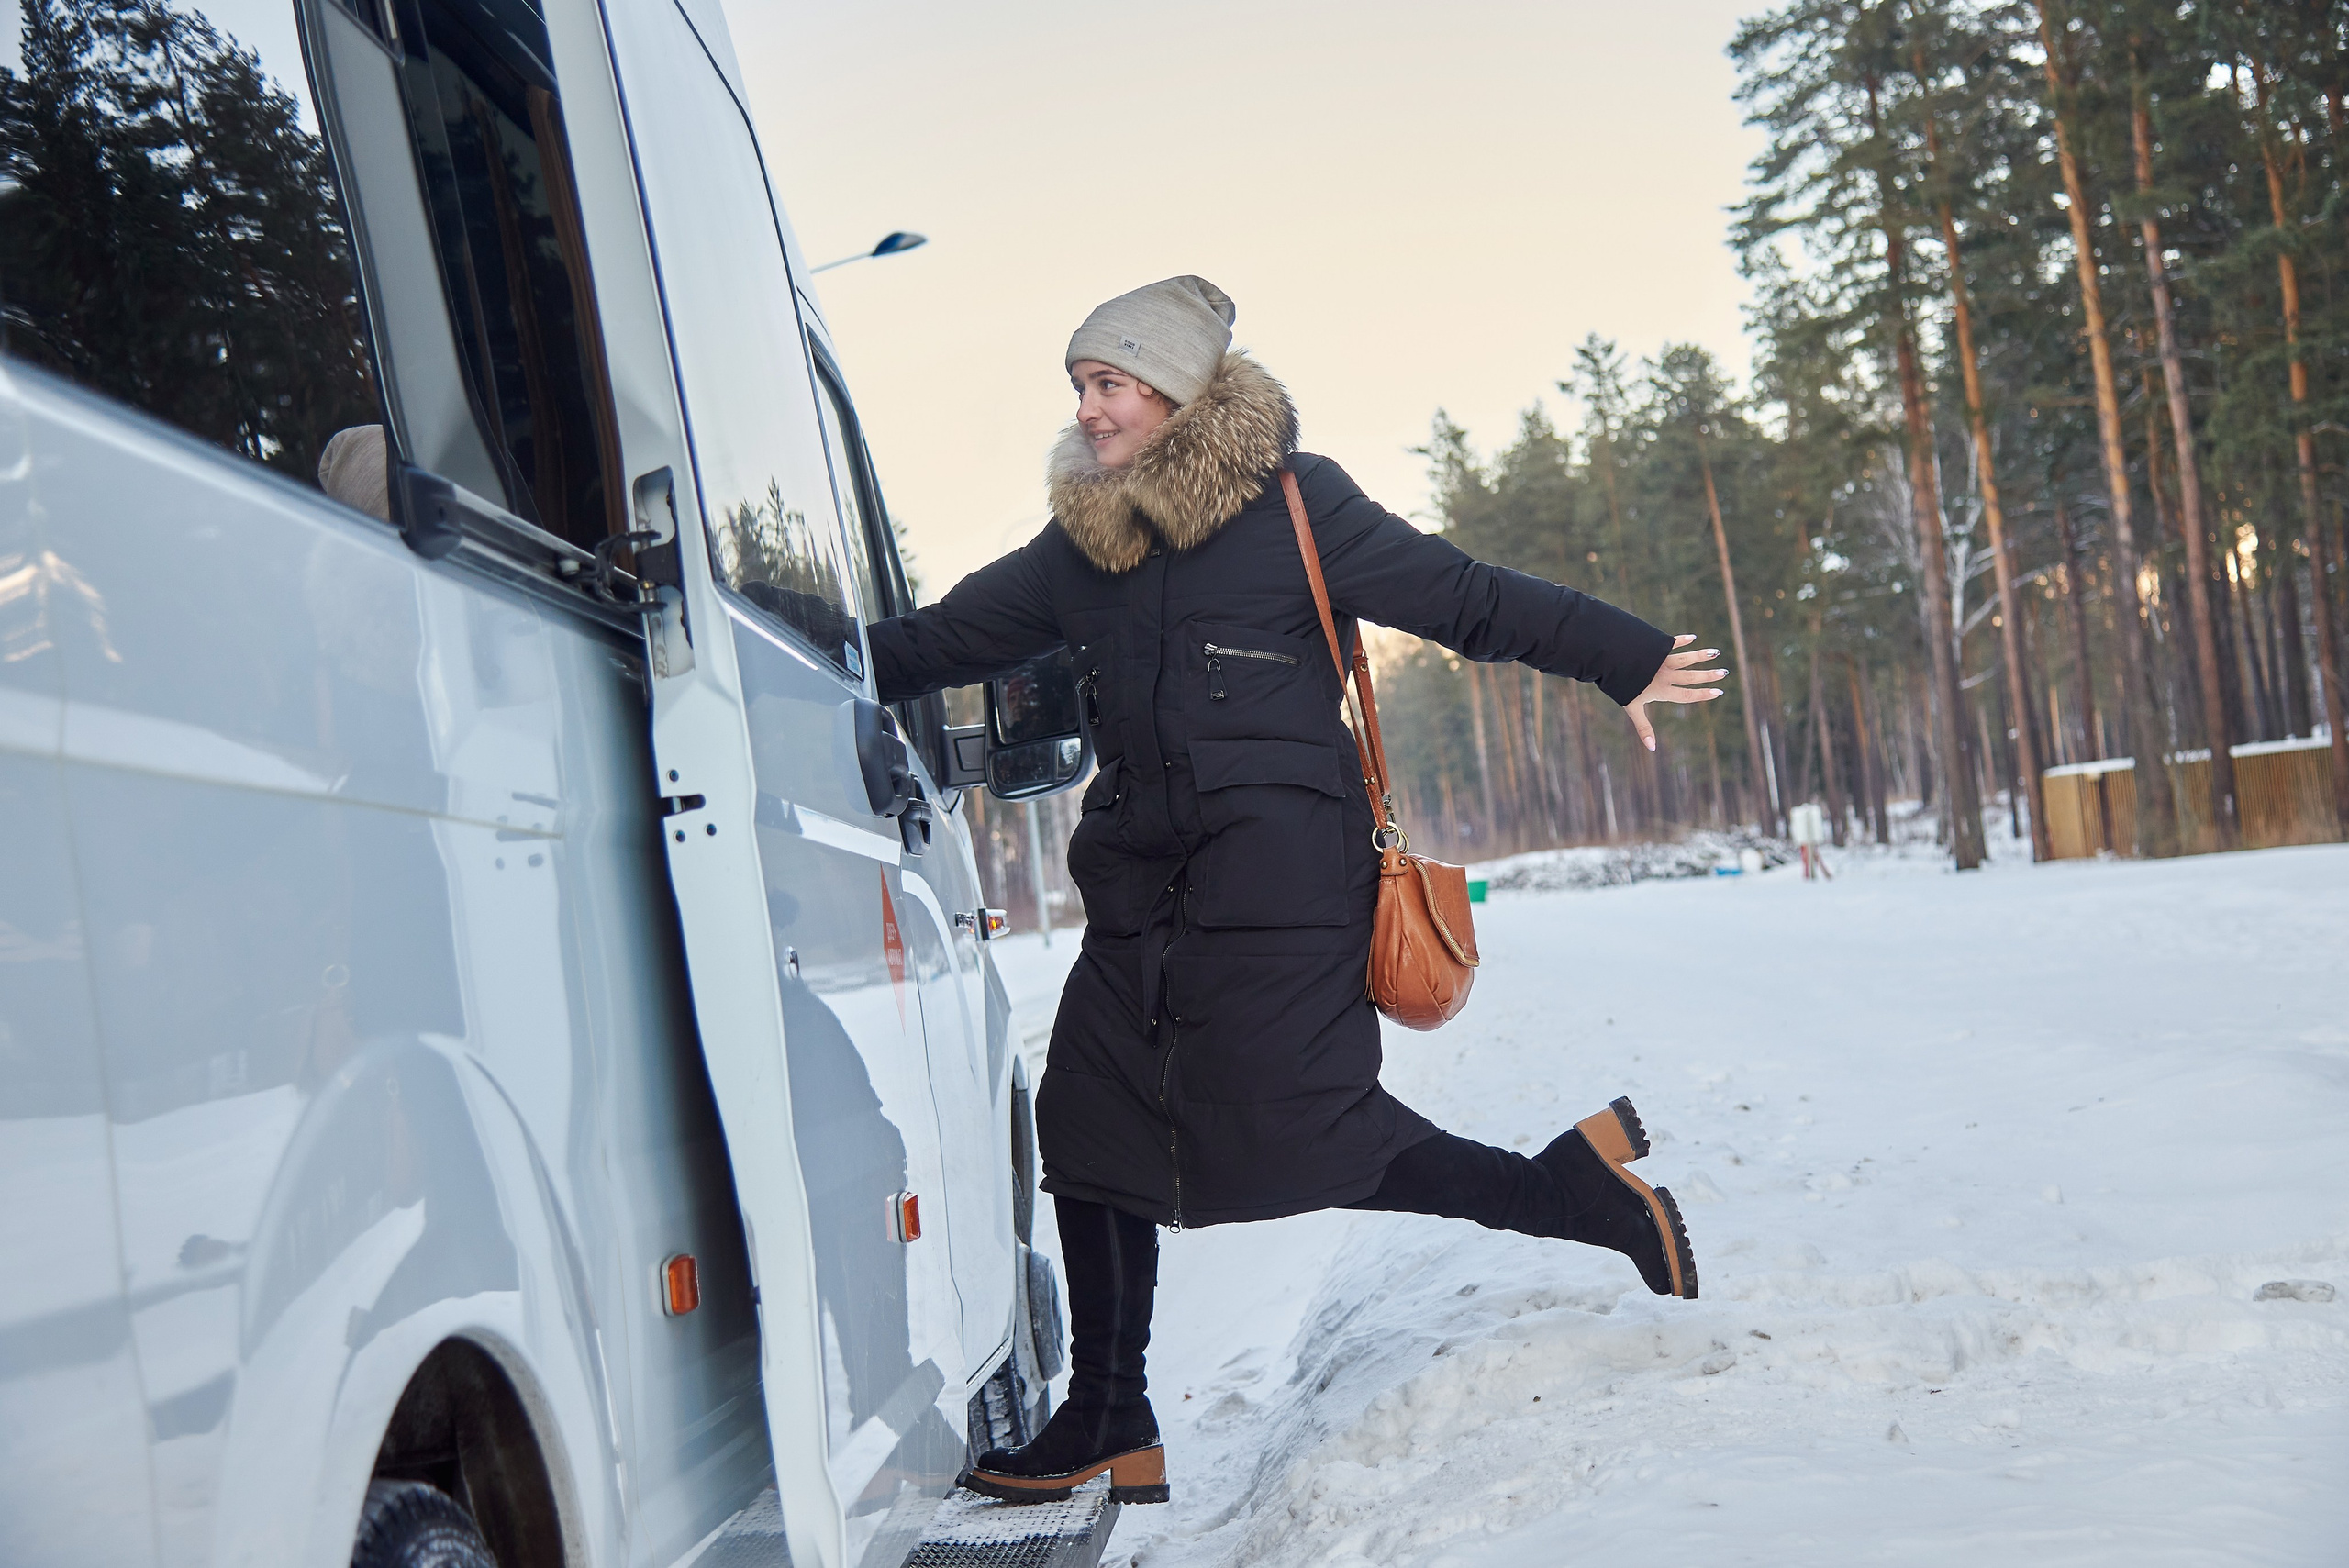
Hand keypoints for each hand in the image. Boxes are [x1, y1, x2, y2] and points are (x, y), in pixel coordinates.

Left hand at [1626, 634, 1724, 751]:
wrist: (1609, 662)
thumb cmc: (1619, 687)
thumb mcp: (1631, 708)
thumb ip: (1643, 728)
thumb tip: (1652, 749)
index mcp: (1661, 690)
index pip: (1687, 694)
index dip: (1703, 694)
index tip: (1719, 692)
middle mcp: (1664, 675)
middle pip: (1691, 676)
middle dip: (1708, 675)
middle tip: (1724, 673)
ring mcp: (1661, 660)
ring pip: (1685, 658)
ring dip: (1701, 655)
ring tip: (1716, 652)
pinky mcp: (1655, 647)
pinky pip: (1671, 643)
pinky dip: (1681, 640)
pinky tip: (1692, 637)